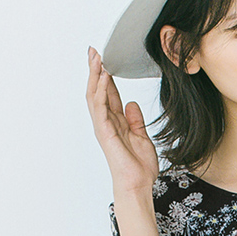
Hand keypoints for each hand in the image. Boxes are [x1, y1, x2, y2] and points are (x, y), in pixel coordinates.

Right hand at [86, 47, 158, 196]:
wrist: (138, 184)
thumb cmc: (139, 166)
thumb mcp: (142, 137)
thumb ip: (135, 120)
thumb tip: (132, 104)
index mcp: (115, 121)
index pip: (108, 93)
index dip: (106, 76)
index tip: (106, 58)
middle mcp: (106, 122)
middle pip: (97, 90)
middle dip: (95, 70)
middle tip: (94, 51)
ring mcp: (104, 126)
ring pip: (94, 95)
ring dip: (95, 76)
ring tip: (96, 58)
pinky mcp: (105, 132)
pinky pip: (99, 108)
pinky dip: (100, 92)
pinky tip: (102, 78)